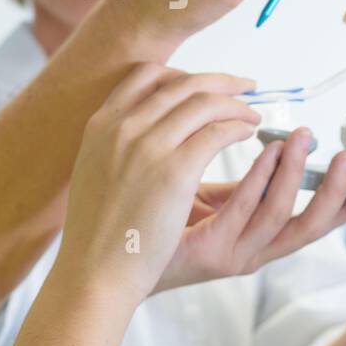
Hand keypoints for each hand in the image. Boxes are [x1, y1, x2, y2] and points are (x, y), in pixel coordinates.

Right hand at [55, 64, 260, 303]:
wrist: (93, 270)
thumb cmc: (97, 234)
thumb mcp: (95, 173)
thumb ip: (118, 147)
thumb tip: (151, 136)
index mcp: (101, 125)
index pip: (146, 75)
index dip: (183, 75)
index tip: (204, 86)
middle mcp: (122, 126)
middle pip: (181, 83)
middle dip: (219, 81)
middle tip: (245, 86)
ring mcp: (147, 145)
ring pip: (204, 102)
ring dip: (235, 104)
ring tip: (252, 115)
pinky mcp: (174, 170)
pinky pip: (216, 132)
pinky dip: (237, 126)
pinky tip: (247, 134)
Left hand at [153, 131, 345, 292]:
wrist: (110, 263)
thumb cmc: (156, 223)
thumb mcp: (208, 199)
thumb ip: (242, 180)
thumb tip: (269, 142)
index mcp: (256, 242)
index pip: (311, 223)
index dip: (344, 206)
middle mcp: (251, 254)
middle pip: (308, 226)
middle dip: (333, 192)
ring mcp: (231, 256)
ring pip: (280, 214)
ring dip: (297, 173)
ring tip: (306, 139)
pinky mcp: (206, 249)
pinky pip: (243, 209)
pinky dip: (261, 178)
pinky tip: (268, 149)